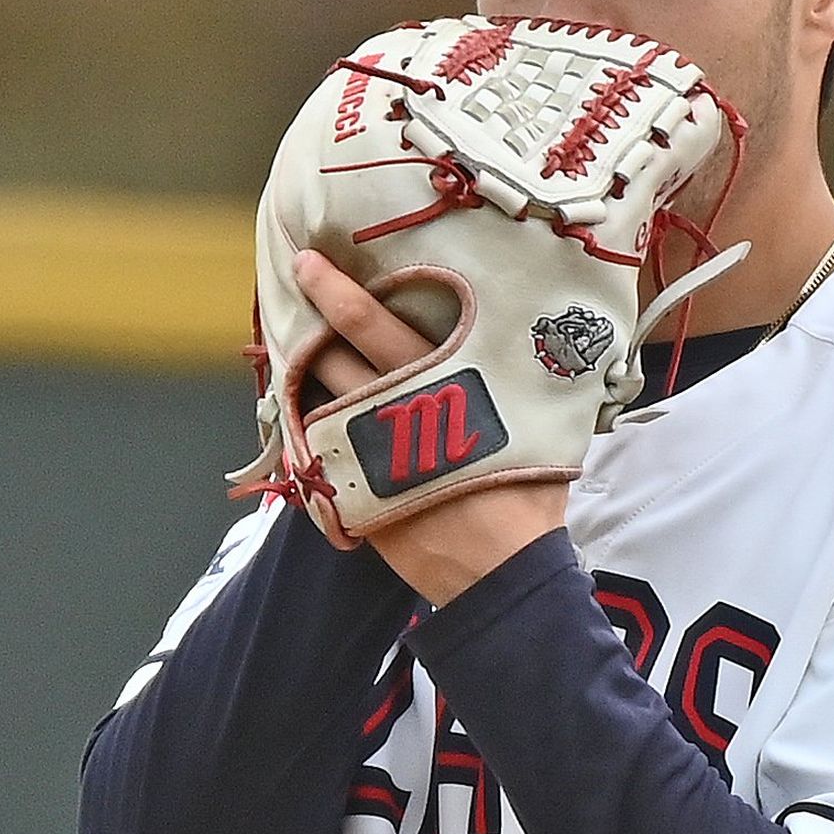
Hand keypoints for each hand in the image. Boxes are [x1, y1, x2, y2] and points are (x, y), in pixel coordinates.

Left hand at [293, 251, 569, 604]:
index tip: (313, 262)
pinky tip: (298, 408)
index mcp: (442, 385)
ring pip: (319, 394)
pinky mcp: (352, 493)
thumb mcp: (538, 427)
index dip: (342, 293)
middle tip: (296, 271)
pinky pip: (314, 449)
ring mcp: (366, 452)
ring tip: (290, 337)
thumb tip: (543, 349)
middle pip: (338, 349)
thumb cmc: (527, 498)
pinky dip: (303, 424)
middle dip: (316, 307)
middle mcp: (394, 409)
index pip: (379, 326)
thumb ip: (524, 387)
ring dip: (302, 364)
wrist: (501, 571)